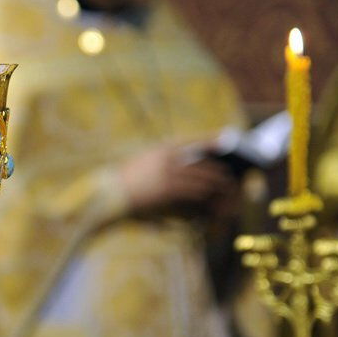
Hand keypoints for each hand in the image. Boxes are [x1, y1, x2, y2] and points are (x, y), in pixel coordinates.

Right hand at [118, 141, 233, 214]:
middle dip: (218, 169)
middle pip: (203, 161)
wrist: (110, 194)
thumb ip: (163, 159)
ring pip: (203, 176)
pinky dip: (205, 194)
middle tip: (228, 174)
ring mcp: (169, 173)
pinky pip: (194, 190)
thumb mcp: (143, 162)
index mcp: (162, 148)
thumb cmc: (125, 181)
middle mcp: (168, 157)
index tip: (226, 139)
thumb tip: (186, 163)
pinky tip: (210, 197)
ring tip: (224, 188)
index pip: (194, 139)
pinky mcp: (169, 190)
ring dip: (216, 183)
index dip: (212, 139)